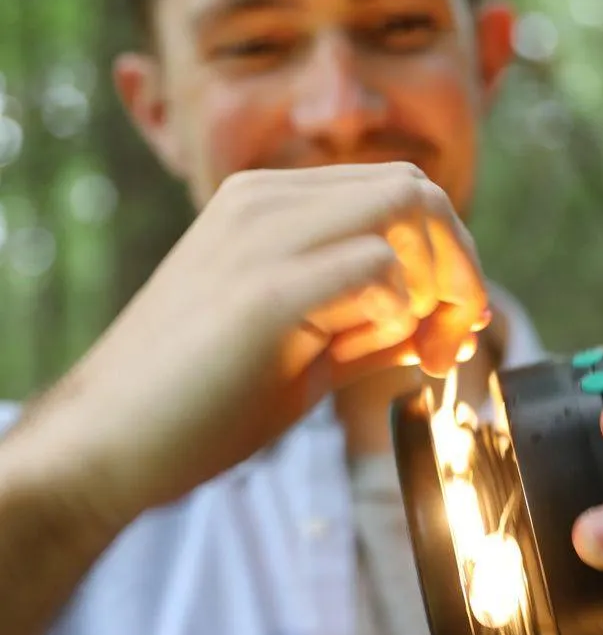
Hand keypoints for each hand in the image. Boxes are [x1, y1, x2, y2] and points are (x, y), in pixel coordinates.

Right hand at [34, 163, 487, 525]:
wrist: (109, 446)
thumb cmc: (205, 403)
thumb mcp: (305, 352)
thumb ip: (369, 327)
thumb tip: (437, 324)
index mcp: (268, 206)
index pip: (398, 193)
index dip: (449, 257)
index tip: (453, 328)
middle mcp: (265, 202)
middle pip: (416, 189)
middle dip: (461, 265)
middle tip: (457, 338)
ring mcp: (261, 237)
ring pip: (408, 208)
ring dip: (440, 286)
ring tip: (422, 351)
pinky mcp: (266, 290)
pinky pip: (378, 267)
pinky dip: (401, 313)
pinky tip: (375, 353)